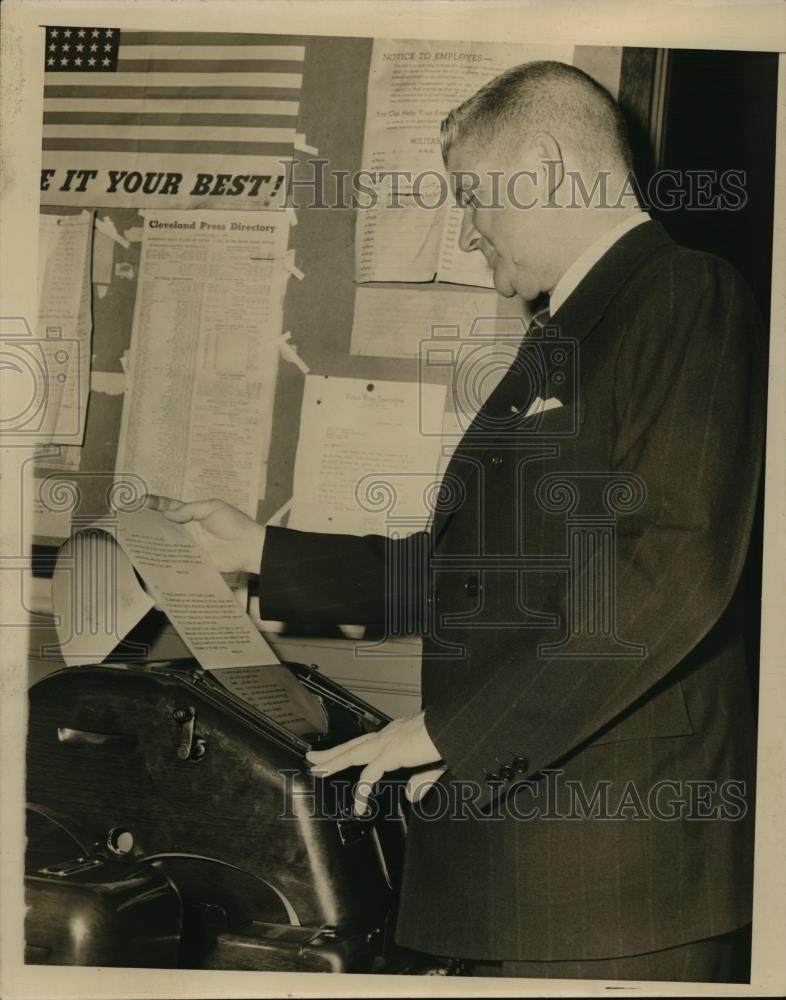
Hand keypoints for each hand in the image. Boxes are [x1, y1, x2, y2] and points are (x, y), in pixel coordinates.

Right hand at [144, 495, 265, 574]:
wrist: (249, 546)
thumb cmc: (234, 523)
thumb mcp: (212, 507)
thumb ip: (190, 510)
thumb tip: (167, 513)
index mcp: (190, 514)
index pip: (168, 507)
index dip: (153, 505)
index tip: (138, 502)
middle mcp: (186, 530)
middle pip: (161, 527)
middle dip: (145, 524)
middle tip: (128, 523)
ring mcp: (188, 546)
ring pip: (165, 544)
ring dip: (151, 543)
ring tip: (132, 542)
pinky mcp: (192, 561)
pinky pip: (175, 562)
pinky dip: (163, 562)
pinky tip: (150, 562)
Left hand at [305, 712, 445, 814]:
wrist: (456, 727)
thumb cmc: (449, 738)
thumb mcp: (434, 765)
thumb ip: (421, 780)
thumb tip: (411, 796)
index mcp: (397, 734)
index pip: (369, 742)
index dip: (354, 749)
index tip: (343, 754)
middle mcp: (389, 735)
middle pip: (353, 745)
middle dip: (332, 752)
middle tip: (313, 757)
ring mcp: (387, 743)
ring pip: (352, 754)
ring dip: (332, 762)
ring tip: (316, 769)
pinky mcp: (390, 753)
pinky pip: (369, 775)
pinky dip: (362, 791)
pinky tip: (359, 804)